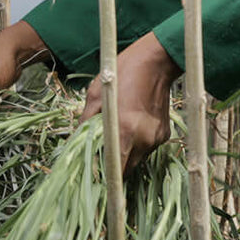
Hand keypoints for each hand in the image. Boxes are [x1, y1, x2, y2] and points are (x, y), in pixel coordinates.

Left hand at [80, 32, 180, 175]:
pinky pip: (147, 148)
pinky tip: (132, 126)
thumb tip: (75, 142)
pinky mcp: (164, 134)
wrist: (156, 61)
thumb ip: (86, 121)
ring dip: (125, 155)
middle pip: (126, 169)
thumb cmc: (121, 73)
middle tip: (101, 157)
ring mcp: (155, 138)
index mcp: (124, 129)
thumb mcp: (95, 94)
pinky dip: (137, 144)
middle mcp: (142, 139)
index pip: (115, 170)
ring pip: (137, 159)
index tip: (94, 178)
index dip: (104, 177)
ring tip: (116, 137)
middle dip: (113, 167)